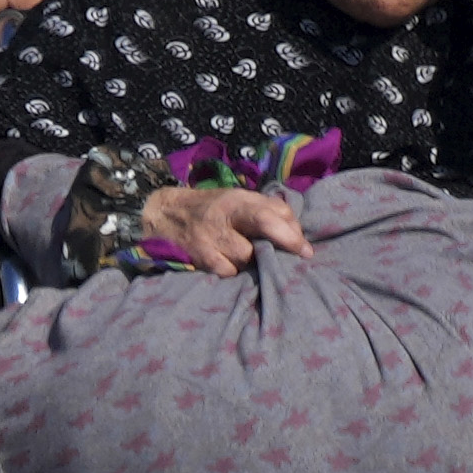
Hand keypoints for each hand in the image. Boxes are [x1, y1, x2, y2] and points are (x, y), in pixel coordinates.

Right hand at [133, 180, 313, 272]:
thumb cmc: (214, 208)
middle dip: (274, 252)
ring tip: (251, 258)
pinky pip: (226, 273)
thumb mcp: (241, 199)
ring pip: (244, 261)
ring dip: (253, 263)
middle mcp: (222, 220)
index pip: (269, 216)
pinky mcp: (197, 259)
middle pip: (256, 243)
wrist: (165, 213)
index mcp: (238, 201)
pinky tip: (230, 264)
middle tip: (285, 261)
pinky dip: (233, 271)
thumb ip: (272, 210)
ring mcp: (208, 241)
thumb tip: (299, 233)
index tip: (306, 252)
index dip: (290, 236)